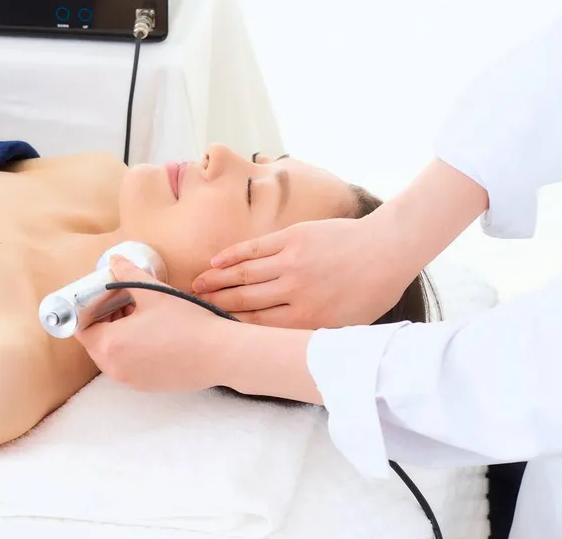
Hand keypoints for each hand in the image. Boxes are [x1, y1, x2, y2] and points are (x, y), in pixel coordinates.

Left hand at [75, 255, 230, 392]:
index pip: (81, 327)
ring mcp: (130, 380)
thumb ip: (127, 274)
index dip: (88, 309)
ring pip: (112, 354)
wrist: (221, 354)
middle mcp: (114, 367)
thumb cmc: (186, 323)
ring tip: (142, 316)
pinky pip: (128, 365)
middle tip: (123, 302)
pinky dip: (132, 350)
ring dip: (119, 335)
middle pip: (95, 341)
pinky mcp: (146, 386)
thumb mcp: (153, 292)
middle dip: (105, 321)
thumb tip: (115, 261)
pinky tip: (154, 334)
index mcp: (109, 344)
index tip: (101, 298)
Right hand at [191, 216, 416, 328]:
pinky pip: (255, 248)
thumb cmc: (371, 292)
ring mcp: (291, 262)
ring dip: (216, 281)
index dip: (229, 327)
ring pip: (243, 274)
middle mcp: (294, 291)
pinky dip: (233, 255)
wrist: (388, 249)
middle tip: (193, 307)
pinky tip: (216, 261)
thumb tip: (279, 344)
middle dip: (215, 305)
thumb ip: (310, 334)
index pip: (256, 326)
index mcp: (305, 318)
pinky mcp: (292, 238)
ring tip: (196, 285)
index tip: (210, 328)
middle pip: (243, 300)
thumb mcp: (344, 326)